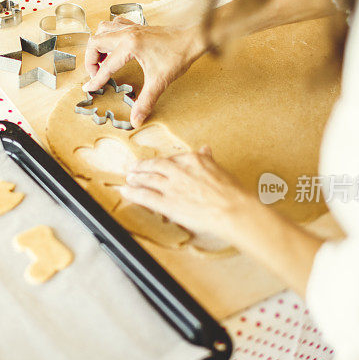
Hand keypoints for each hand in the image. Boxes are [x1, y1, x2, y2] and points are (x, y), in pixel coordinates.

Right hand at [83, 17, 205, 127]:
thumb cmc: (178, 55)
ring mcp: (132, 28)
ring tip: (102, 60)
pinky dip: (109, 34)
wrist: (193, 38)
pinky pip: (115, 25)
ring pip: (102, 30)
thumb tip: (136, 119)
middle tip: (96, 75)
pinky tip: (114, 46)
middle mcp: (127, 34)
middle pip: (95, 42)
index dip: (96, 80)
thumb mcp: (160, 81)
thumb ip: (145, 102)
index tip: (89, 88)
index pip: (106, 66)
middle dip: (91, 60)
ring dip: (98, 45)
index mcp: (129, 46)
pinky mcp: (138, 27)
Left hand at [120, 146, 255, 242]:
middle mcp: (179, 170)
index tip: (156, 164)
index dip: (161, 162)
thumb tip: (206, 149)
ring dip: (136, 178)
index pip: (172, 159)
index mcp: (193, 160)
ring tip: (129, 179)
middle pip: (155, 166)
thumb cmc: (232, 194)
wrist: (233, 210)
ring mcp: (172, 186)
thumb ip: (208, 160)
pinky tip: (125, 192)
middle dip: (142, 167)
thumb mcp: (219, 170)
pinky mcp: (168, 203)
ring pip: (148, 179)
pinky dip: (133, 193)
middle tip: (133, 167)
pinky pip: (145, 196)